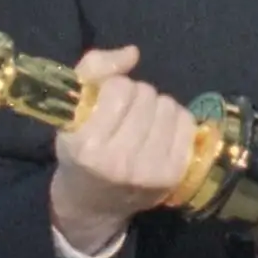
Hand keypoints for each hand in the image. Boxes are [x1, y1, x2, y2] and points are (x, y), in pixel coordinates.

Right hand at [48, 46, 200, 253]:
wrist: (93, 204)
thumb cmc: (80, 152)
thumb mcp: (71, 112)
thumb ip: (93, 71)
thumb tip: (132, 53)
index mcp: (87, 146)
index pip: (118, 88)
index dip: (112, 87)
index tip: (104, 103)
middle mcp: (120, 161)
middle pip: (145, 94)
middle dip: (135, 96)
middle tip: (124, 115)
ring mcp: (151, 170)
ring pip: (168, 105)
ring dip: (155, 107)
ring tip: (140, 124)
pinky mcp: (175, 173)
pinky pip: (186, 121)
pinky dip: (174, 120)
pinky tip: (158, 133)